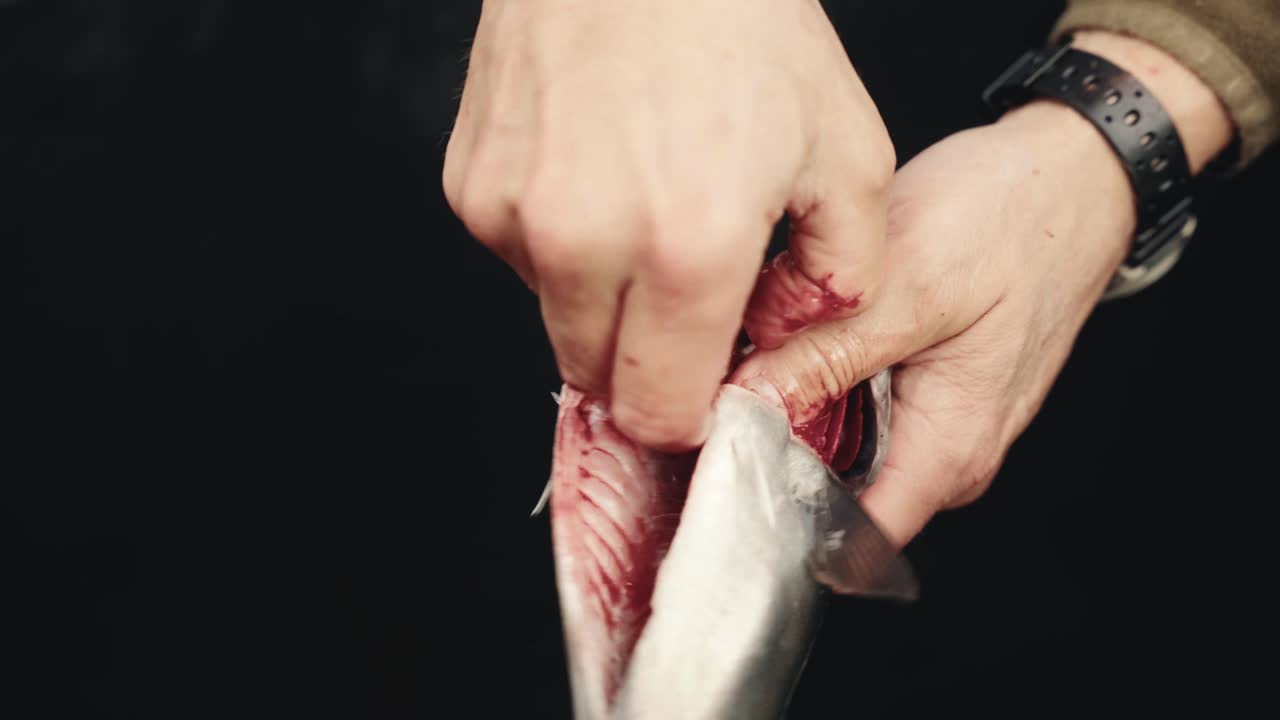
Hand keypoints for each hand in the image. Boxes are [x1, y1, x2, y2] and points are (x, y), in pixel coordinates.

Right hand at [444, 0, 894, 449]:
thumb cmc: (740, 24)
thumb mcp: (848, 149)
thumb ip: (842, 273)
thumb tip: (789, 336)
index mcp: (688, 249)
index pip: (660, 412)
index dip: (686, 412)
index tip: (702, 386)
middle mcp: (585, 243)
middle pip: (597, 380)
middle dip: (642, 363)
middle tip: (681, 295)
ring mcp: (514, 214)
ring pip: (555, 320)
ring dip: (599, 299)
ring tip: (642, 210)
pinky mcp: (472, 185)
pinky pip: (517, 258)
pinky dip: (557, 242)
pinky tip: (596, 173)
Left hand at [732, 30, 1233, 544]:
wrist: (1070, 175)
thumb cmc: (1012, 223)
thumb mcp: (909, 288)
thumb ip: (825, 358)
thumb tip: (746, 405)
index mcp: (946, 452)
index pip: (848, 538)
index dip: (776, 513)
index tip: (720, 468)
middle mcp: (946, 455)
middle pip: (831, 494)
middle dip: (772, 451)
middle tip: (724, 390)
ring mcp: (937, 423)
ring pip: (837, 447)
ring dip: (793, 409)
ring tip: (763, 351)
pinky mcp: (926, 387)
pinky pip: (855, 407)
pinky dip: (820, 378)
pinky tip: (800, 333)